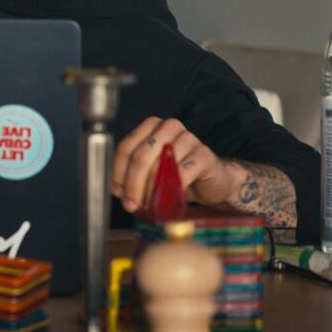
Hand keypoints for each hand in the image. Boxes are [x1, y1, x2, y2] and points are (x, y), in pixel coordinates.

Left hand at [110, 116, 238, 212]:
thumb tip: (117, 190)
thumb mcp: (150, 173)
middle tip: (131, 205)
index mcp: (151, 126)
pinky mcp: (203, 154)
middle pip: (140, 157)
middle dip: (132, 184)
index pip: (126, 148)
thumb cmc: (178, 175)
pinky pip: (180, 174)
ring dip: (150, 190)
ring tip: (149, 205)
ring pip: (158, 166)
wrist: (214, 181)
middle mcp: (169, 127)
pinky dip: (171, 191)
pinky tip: (168, 201)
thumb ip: (132, 176)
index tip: (118, 193)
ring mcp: (188, 138)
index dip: (118, 173)